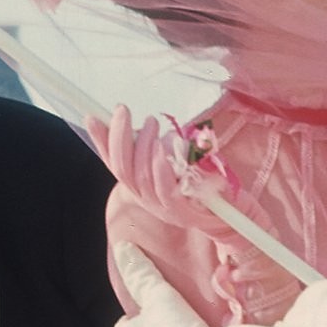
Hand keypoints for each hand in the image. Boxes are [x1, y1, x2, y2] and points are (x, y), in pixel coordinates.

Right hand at [90, 107, 236, 236]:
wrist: (232, 215)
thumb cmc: (203, 184)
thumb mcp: (176, 159)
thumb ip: (157, 147)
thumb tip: (139, 124)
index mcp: (141, 187)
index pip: (113, 164)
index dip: (101, 142)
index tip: (93, 117)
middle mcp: (147, 199)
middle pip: (122, 169)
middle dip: (118, 137)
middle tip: (123, 111)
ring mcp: (163, 209)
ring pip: (142, 177)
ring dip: (142, 146)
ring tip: (150, 123)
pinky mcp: (184, 214)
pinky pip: (166, 191)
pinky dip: (161, 168)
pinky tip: (162, 148)